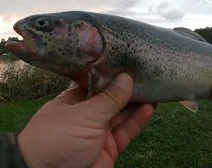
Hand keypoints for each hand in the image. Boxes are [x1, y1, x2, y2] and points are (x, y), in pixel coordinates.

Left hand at [17, 73, 154, 167]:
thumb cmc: (57, 140)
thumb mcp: (84, 116)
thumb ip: (108, 99)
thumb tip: (126, 78)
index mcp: (73, 101)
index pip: (96, 83)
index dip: (112, 74)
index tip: (129, 63)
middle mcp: (86, 116)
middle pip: (111, 99)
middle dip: (127, 89)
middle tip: (146, 74)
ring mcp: (98, 133)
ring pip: (121, 116)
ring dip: (136, 104)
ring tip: (154, 88)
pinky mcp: (108, 150)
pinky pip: (125, 132)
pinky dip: (137, 122)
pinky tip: (149, 109)